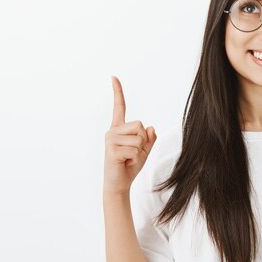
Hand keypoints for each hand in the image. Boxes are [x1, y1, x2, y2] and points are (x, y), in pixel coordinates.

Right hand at [103, 76, 156, 195]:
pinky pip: (135, 150)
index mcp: (119, 129)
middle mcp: (112, 131)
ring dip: (139, 151)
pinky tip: (124, 163)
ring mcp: (110, 140)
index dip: (118, 92)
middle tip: (132, 153)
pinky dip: (135, 159)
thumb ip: (149, 139)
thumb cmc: (129, 166)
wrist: (119, 184)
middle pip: (139, 125)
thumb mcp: (144, 151)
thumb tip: (151, 127)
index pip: (119, 107)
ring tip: (128, 158)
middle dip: (142, 141)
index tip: (114, 77)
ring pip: (139, 138)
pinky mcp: (111, 150)